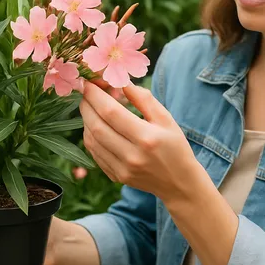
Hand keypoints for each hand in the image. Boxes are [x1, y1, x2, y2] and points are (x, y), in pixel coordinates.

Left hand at [80, 81, 200, 202]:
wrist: (179, 183)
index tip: (88, 82)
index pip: (111, 112)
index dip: (95, 95)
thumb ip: (144, 99)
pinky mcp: (116, 177)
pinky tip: (95, 127)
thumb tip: (121, 82)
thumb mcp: (166, 119)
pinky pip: (95, 154)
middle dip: (86, 106)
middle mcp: (132, 155)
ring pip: (92, 141)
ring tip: (90, 108)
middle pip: (97, 126)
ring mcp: (122, 169)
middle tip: (85, 92)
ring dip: (86, 121)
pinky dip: (90, 137)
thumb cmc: (175, 146)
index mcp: (146, 138)